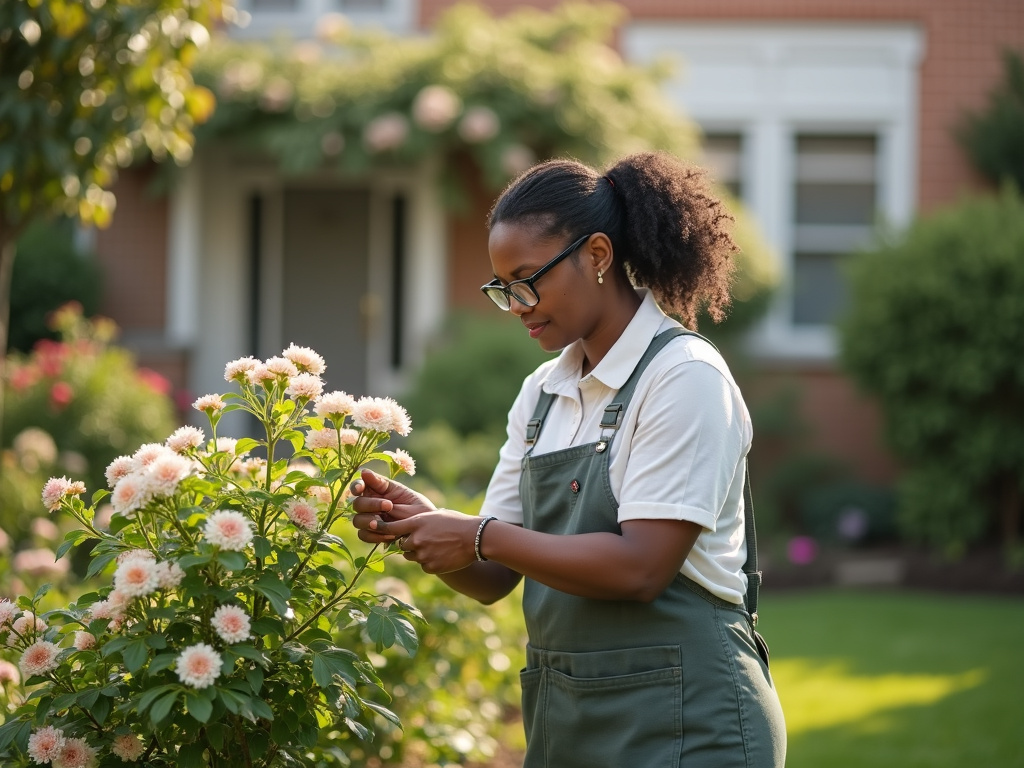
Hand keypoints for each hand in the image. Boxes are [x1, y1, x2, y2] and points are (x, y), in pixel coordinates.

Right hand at [350, 469, 435, 544]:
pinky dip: (375, 535)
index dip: (355, 486)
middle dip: (371, 505)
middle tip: (389, 506)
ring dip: (369, 521)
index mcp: (375, 490)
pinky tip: (390, 534)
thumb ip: (381, 484)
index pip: (358, 486)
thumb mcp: (402, 492)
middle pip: (357, 504)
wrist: (427, 528)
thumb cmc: (415, 506)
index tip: (360, 489)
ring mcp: (369, 519)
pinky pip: (364, 535)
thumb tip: (364, 472)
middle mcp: (369, 504)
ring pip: (357, 520)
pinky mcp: (372, 534)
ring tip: (385, 523)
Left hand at [366, 509, 480, 574]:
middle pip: (401, 545)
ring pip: (412, 556)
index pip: (390, 528)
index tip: (373, 528)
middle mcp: (416, 539)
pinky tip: (443, 555)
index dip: (380, 529)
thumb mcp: (435, 516)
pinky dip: (430, 562)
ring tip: (437, 546)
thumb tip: (407, 525)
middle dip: (409, 543)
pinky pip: (423, 565)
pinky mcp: (430, 567)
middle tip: (425, 540)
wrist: (475, 538)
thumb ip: (419, 522)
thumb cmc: (457, 523)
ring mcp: (423, 554)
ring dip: (419, 553)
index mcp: (416, 523)